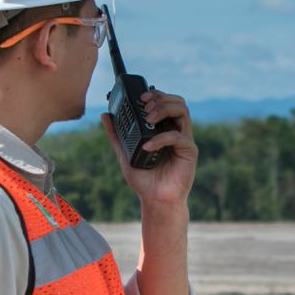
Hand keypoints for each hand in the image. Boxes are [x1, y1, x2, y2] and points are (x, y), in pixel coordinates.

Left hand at [101, 89, 197, 208]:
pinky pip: (177, 136)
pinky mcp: (189, 151)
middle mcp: (176, 131)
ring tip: (148, 119)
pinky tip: (147, 147)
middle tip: (145, 105)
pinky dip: (161, 138)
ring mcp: (184, 140)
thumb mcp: (124, 153)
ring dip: (164, 109)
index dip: (155, 94)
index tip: (140, 97)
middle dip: (160, 98)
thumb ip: (116, 134)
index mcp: (164, 129)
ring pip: (183, 111)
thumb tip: (105, 115)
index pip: (166, 102)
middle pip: (177, 102)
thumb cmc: (144, 179)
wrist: (155, 200)